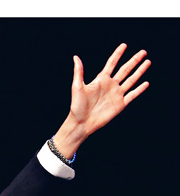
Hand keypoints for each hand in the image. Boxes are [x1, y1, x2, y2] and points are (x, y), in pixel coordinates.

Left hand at [54, 43, 150, 157]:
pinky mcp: (120, 104)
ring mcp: (116, 94)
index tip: (124, 45)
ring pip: (131, 80)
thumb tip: (76, 57)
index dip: (118, 54)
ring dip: (139, 71)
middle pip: (125, 70)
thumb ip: (79, 71)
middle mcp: (110, 85)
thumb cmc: (77, 106)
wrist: (81, 123)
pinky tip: (146, 83)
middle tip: (143, 52)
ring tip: (147, 62)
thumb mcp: (77, 86)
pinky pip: (132, 95)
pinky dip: (139, 89)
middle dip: (134, 60)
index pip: (112, 63)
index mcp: (101, 80)